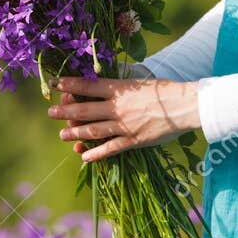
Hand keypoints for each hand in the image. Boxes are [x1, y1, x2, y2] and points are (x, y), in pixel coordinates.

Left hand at [47, 69, 201, 161]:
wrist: (186, 105)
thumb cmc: (165, 90)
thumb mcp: (140, 81)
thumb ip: (121, 84)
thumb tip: (103, 80)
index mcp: (120, 89)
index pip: (88, 86)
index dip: (69, 84)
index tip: (54, 83)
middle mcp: (118, 107)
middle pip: (85, 109)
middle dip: (65, 111)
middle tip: (51, 112)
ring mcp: (124, 125)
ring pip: (94, 130)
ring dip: (76, 133)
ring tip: (62, 135)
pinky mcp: (134, 140)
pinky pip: (111, 148)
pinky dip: (96, 153)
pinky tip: (84, 156)